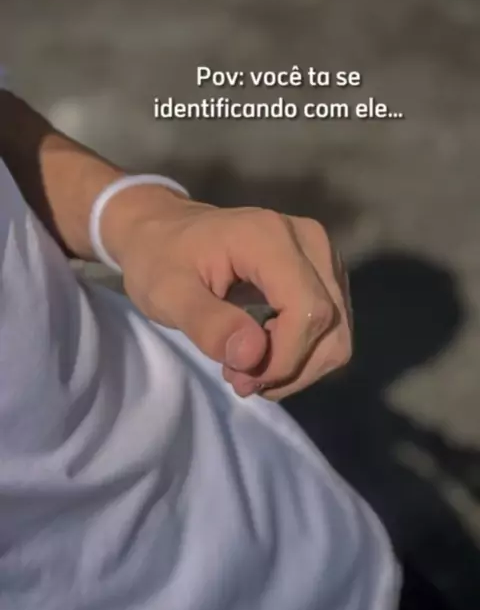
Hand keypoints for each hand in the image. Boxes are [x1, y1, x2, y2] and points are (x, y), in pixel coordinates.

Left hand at [104, 187, 351, 400]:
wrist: (164, 231)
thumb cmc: (160, 259)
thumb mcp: (167, 294)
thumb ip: (208, 323)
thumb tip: (252, 355)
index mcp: (269, 238)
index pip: (308, 311)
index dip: (284, 358)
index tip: (240, 378)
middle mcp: (309, 240)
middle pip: (331, 325)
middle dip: (289, 367)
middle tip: (238, 378)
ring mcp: (323, 254)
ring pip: (337, 331)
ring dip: (297, 365)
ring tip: (246, 367)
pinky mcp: (325, 271)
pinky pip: (332, 326)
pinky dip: (302, 352)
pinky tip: (262, 351)